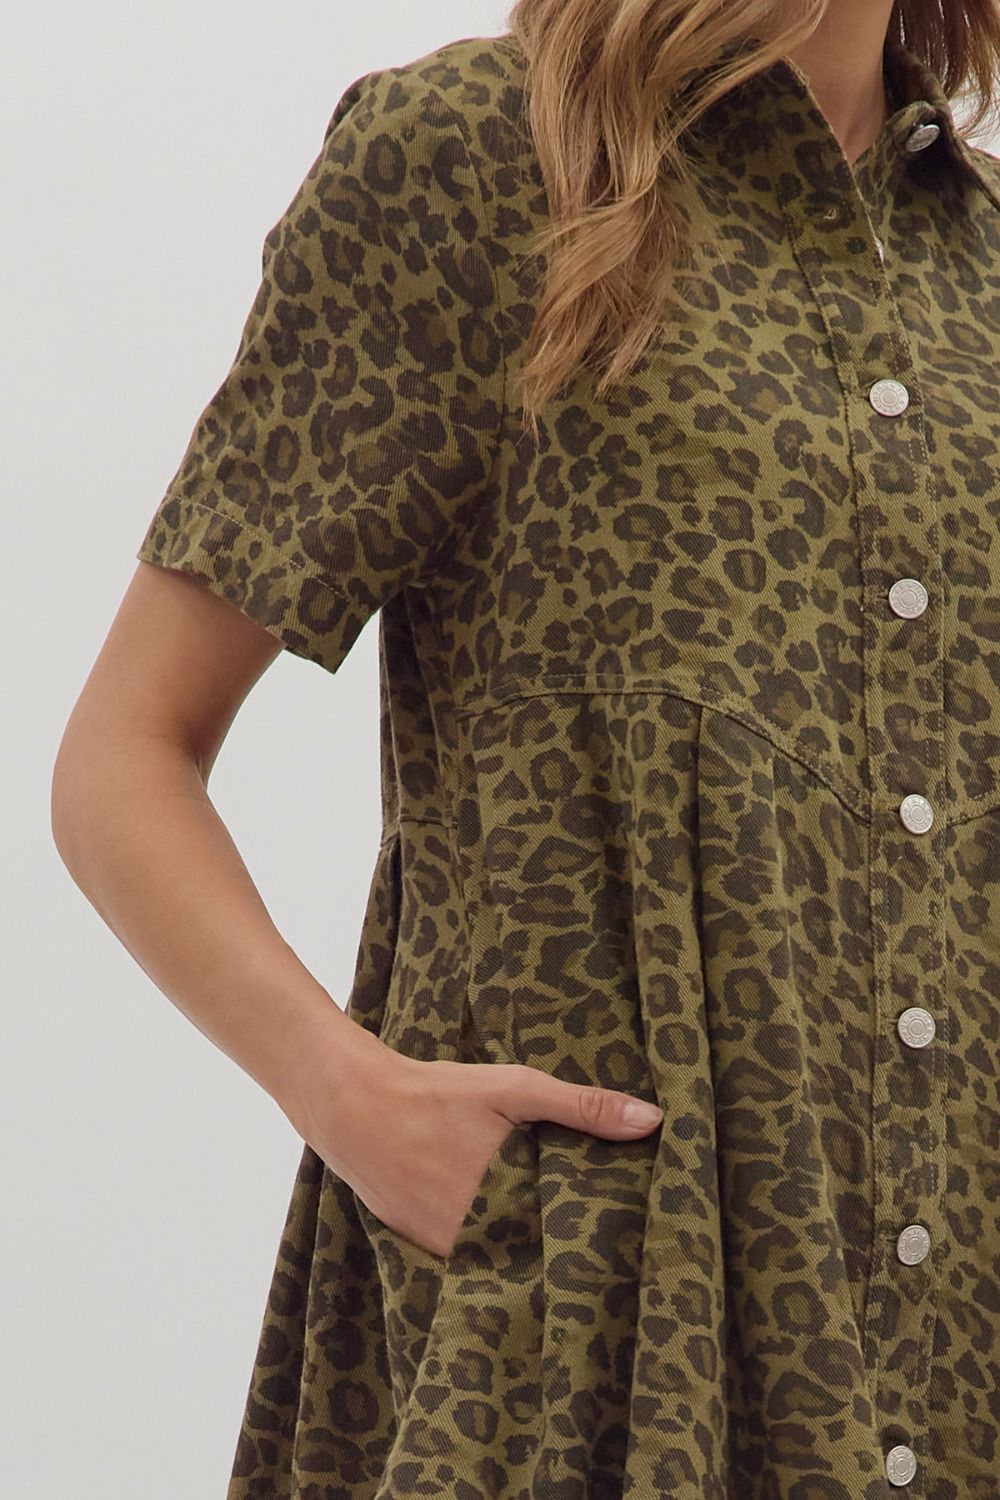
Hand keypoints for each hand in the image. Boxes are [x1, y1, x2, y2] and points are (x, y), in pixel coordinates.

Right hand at [288, 1037, 663, 1260]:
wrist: (355, 1107)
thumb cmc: (438, 1094)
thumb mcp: (514, 1088)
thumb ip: (581, 1106)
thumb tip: (653, 1121)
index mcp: (509, 1199)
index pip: (572, 1236)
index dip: (599, 1234)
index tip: (630, 1230)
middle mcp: (479, 1235)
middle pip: (541, 1253)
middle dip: (568, 1244)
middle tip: (606, 1234)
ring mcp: (449, 1249)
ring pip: (507, 1259)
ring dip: (529, 1249)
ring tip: (562, 1233)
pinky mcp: (426, 1250)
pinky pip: (472, 1259)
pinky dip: (492, 1246)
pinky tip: (509, 1226)